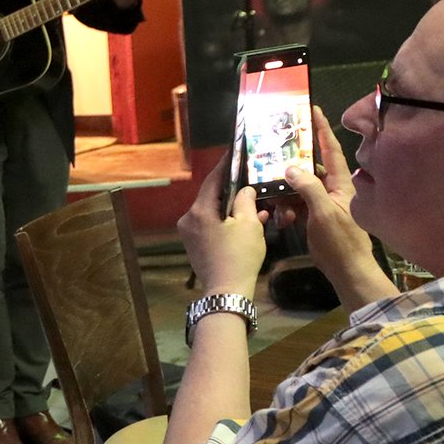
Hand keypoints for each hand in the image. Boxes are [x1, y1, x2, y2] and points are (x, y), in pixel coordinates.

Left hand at [177, 150, 266, 299]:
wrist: (226, 291)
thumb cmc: (239, 256)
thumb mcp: (248, 225)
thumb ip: (246, 201)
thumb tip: (245, 190)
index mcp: (198, 211)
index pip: (212, 180)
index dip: (225, 165)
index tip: (235, 152)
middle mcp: (188, 219)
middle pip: (212, 196)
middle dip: (232, 188)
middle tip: (249, 176)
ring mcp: (190, 233)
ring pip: (213, 211)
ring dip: (233, 207)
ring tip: (255, 200)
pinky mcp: (195, 244)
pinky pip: (212, 225)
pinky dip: (227, 220)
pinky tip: (248, 220)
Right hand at [276, 107, 382, 295]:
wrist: (348, 271)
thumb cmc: (340, 242)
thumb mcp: (322, 213)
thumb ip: (308, 187)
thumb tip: (291, 168)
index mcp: (341, 183)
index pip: (331, 149)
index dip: (322, 129)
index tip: (313, 109)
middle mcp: (334, 189)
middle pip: (310, 169)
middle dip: (290, 168)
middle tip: (272, 161)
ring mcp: (325, 203)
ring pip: (299, 188)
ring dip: (285, 195)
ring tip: (277, 207)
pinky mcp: (316, 216)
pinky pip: (297, 204)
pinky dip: (287, 210)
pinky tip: (282, 221)